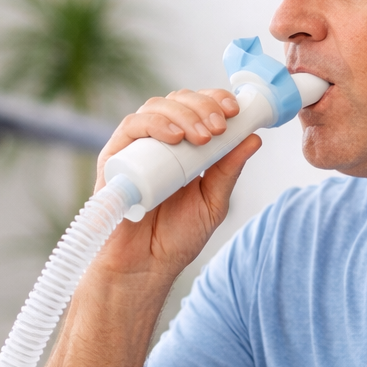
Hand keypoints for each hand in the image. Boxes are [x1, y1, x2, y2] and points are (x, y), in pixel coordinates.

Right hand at [92, 88, 261, 282]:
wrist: (146, 267)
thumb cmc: (176, 238)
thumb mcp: (213, 202)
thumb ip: (229, 171)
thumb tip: (253, 138)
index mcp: (183, 148)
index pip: (197, 108)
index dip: (215, 100)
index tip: (235, 109)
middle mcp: (157, 142)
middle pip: (177, 101)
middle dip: (203, 105)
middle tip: (220, 126)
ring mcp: (134, 148)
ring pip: (155, 107)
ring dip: (184, 114)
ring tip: (203, 136)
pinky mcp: (114, 158)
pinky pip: (131, 127)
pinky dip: (154, 124)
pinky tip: (175, 138)